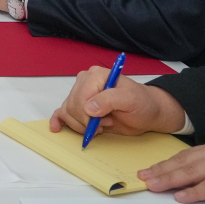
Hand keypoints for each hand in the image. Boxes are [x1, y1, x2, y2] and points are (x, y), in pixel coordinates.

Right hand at [49, 67, 186, 136]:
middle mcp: (85, 83)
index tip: (104, 123)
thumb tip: (88, 108)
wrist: (147, 112)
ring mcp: (81, 95)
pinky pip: (62, 112)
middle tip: (105, 124)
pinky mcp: (80, 108)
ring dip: (81, 125)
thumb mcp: (130, 100)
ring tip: (100, 126)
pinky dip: (58, 120)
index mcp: (95, 75)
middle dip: (86, 121)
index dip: (87, 114)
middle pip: (72, 106)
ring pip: (67, 112)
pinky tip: (57, 128)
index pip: (80, 97)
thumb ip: (109, 100)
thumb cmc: (142, 104)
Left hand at [140, 140, 204, 203]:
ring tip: (154, 185)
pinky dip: (194, 192)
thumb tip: (195, 174)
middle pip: (184, 162)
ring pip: (192, 172)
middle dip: (162, 170)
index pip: (186, 155)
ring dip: (171, 179)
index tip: (150, 168)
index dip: (166, 163)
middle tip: (143, 176)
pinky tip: (181, 196)